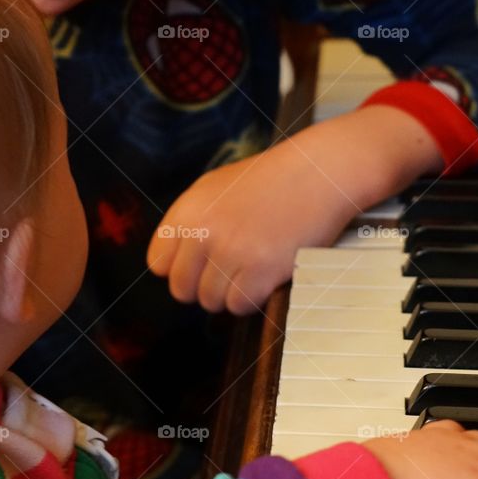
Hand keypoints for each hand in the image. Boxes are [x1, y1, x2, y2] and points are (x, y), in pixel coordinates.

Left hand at [146, 106, 443, 314]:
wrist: (319, 172)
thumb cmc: (273, 179)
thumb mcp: (215, 187)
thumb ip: (191, 223)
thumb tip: (172, 263)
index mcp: (188, 209)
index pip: (158, 263)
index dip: (180, 270)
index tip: (199, 267)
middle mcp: (204, 230)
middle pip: (182, 289)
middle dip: (204, 288)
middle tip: (229, 275)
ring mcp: (231, 251)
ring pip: (211, 301)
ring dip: (230, 295)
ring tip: (251, 273)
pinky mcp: (260, 268)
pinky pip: (239, 305)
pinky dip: (251, 300)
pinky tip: (264, 280)